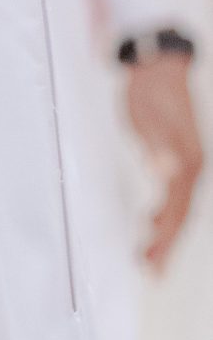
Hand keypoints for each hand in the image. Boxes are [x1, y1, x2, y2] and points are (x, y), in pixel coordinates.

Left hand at [124, 51, 203, 266]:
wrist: (157, 68)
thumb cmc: (151, 93)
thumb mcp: (148, 118)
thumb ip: (158, 145)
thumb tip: (164, 171)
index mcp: (187, 163)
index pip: (177, 211)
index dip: (164, 239)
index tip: (151, 262)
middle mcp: (192, 168)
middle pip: (181, 215)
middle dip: (166, 245)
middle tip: (150, 271)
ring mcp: (187, 164)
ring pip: (179, 208)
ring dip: (165, 233)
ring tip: (148, 256)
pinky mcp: (177, 159)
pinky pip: (174, 195)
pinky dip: (164, 213)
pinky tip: (151, 221)